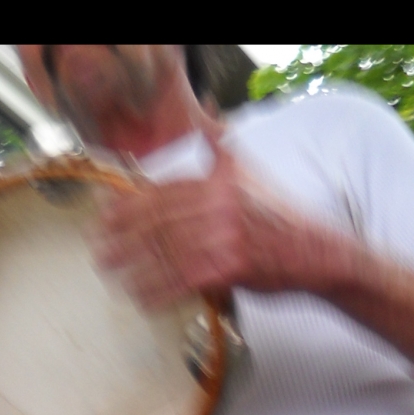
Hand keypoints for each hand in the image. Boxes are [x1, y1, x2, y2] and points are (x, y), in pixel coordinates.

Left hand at [93, 139, 341, 310]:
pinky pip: (185, 281)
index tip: (104, 217)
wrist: (314, 252)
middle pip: (159, 224)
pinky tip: (142, 299)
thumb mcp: (250, 172)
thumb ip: (221, 150)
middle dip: (124, 239)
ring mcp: (225, 239)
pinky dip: (160, 291)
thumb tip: (208, 116)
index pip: (164, 193)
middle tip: (99, 252)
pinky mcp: (231, 269)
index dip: (129, 206)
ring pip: (168, 255)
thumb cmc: (278, 217)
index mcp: (219, 183)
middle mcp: (219, 207)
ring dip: (136, 269)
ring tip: (113, 276)